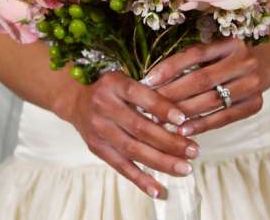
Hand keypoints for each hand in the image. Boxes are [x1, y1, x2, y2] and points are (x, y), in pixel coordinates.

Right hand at [68, 70, 200, 198]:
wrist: (75, 99)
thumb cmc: (111, 89)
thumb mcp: (126, 80)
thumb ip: (148, 93)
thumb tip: (181, 117)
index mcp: (115, 84)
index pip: (141, 96)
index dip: (162, 108)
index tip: (183, 120)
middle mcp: (104, 106)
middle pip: (140, 127)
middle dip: (169, 141)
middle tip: (194, 150)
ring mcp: (99, 129)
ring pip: (133, 150)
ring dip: (161, 161)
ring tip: (185, 168)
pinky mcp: (97, 148)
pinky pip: (120, 166)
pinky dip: (140, 179)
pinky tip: (157, 189)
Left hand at [142, 38, 269, 136]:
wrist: (266, 64)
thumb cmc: (227, 57)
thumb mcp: (213, 50)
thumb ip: (189, 60)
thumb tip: (153, 80)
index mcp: (230, 43)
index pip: (196, 53)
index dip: (171, 67)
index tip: (148, 80)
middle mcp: (244, 61)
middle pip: (202, 79)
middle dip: (172, 93)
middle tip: (148, 105)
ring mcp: (252, 84)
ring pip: (211, 100)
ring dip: (183, 112)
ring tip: (160, 121)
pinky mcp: (254, 105)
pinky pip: (224, 118)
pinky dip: (202, 125)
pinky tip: (182, 131)